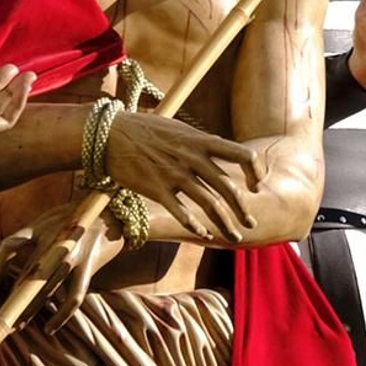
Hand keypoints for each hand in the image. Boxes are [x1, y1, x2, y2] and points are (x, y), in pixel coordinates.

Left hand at [0, 206, 123, 320]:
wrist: (113, 211)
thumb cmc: (71, 219)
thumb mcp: (40, 224)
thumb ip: (11, 244)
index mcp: (39, 227)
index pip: (8, 246)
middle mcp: (53, 240)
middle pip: (26, 273)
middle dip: (13, 299)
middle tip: (1, 320)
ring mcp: (72, 254)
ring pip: (47, 288)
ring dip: (31, 309)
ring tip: (18, 326)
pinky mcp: (89, 265)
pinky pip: (74, 296)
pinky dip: (62, 315)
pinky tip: (49, 328)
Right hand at [105, 107, 262, 241]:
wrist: (110, 134)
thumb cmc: (145, 129)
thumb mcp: (179, 128)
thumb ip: (201, 142)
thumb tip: (221, 151)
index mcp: (201, 140)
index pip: (242, 154)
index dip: (254, 171)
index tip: (255, 185)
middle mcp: (192, 158)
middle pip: (229, 188)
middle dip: (244, 209)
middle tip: (251, 223)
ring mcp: (175, 175)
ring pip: (210, 205)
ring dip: (226, 224)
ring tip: (235, 236)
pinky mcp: (157, 189)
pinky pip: (182, 213)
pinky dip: (195, 226)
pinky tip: (203, 234)